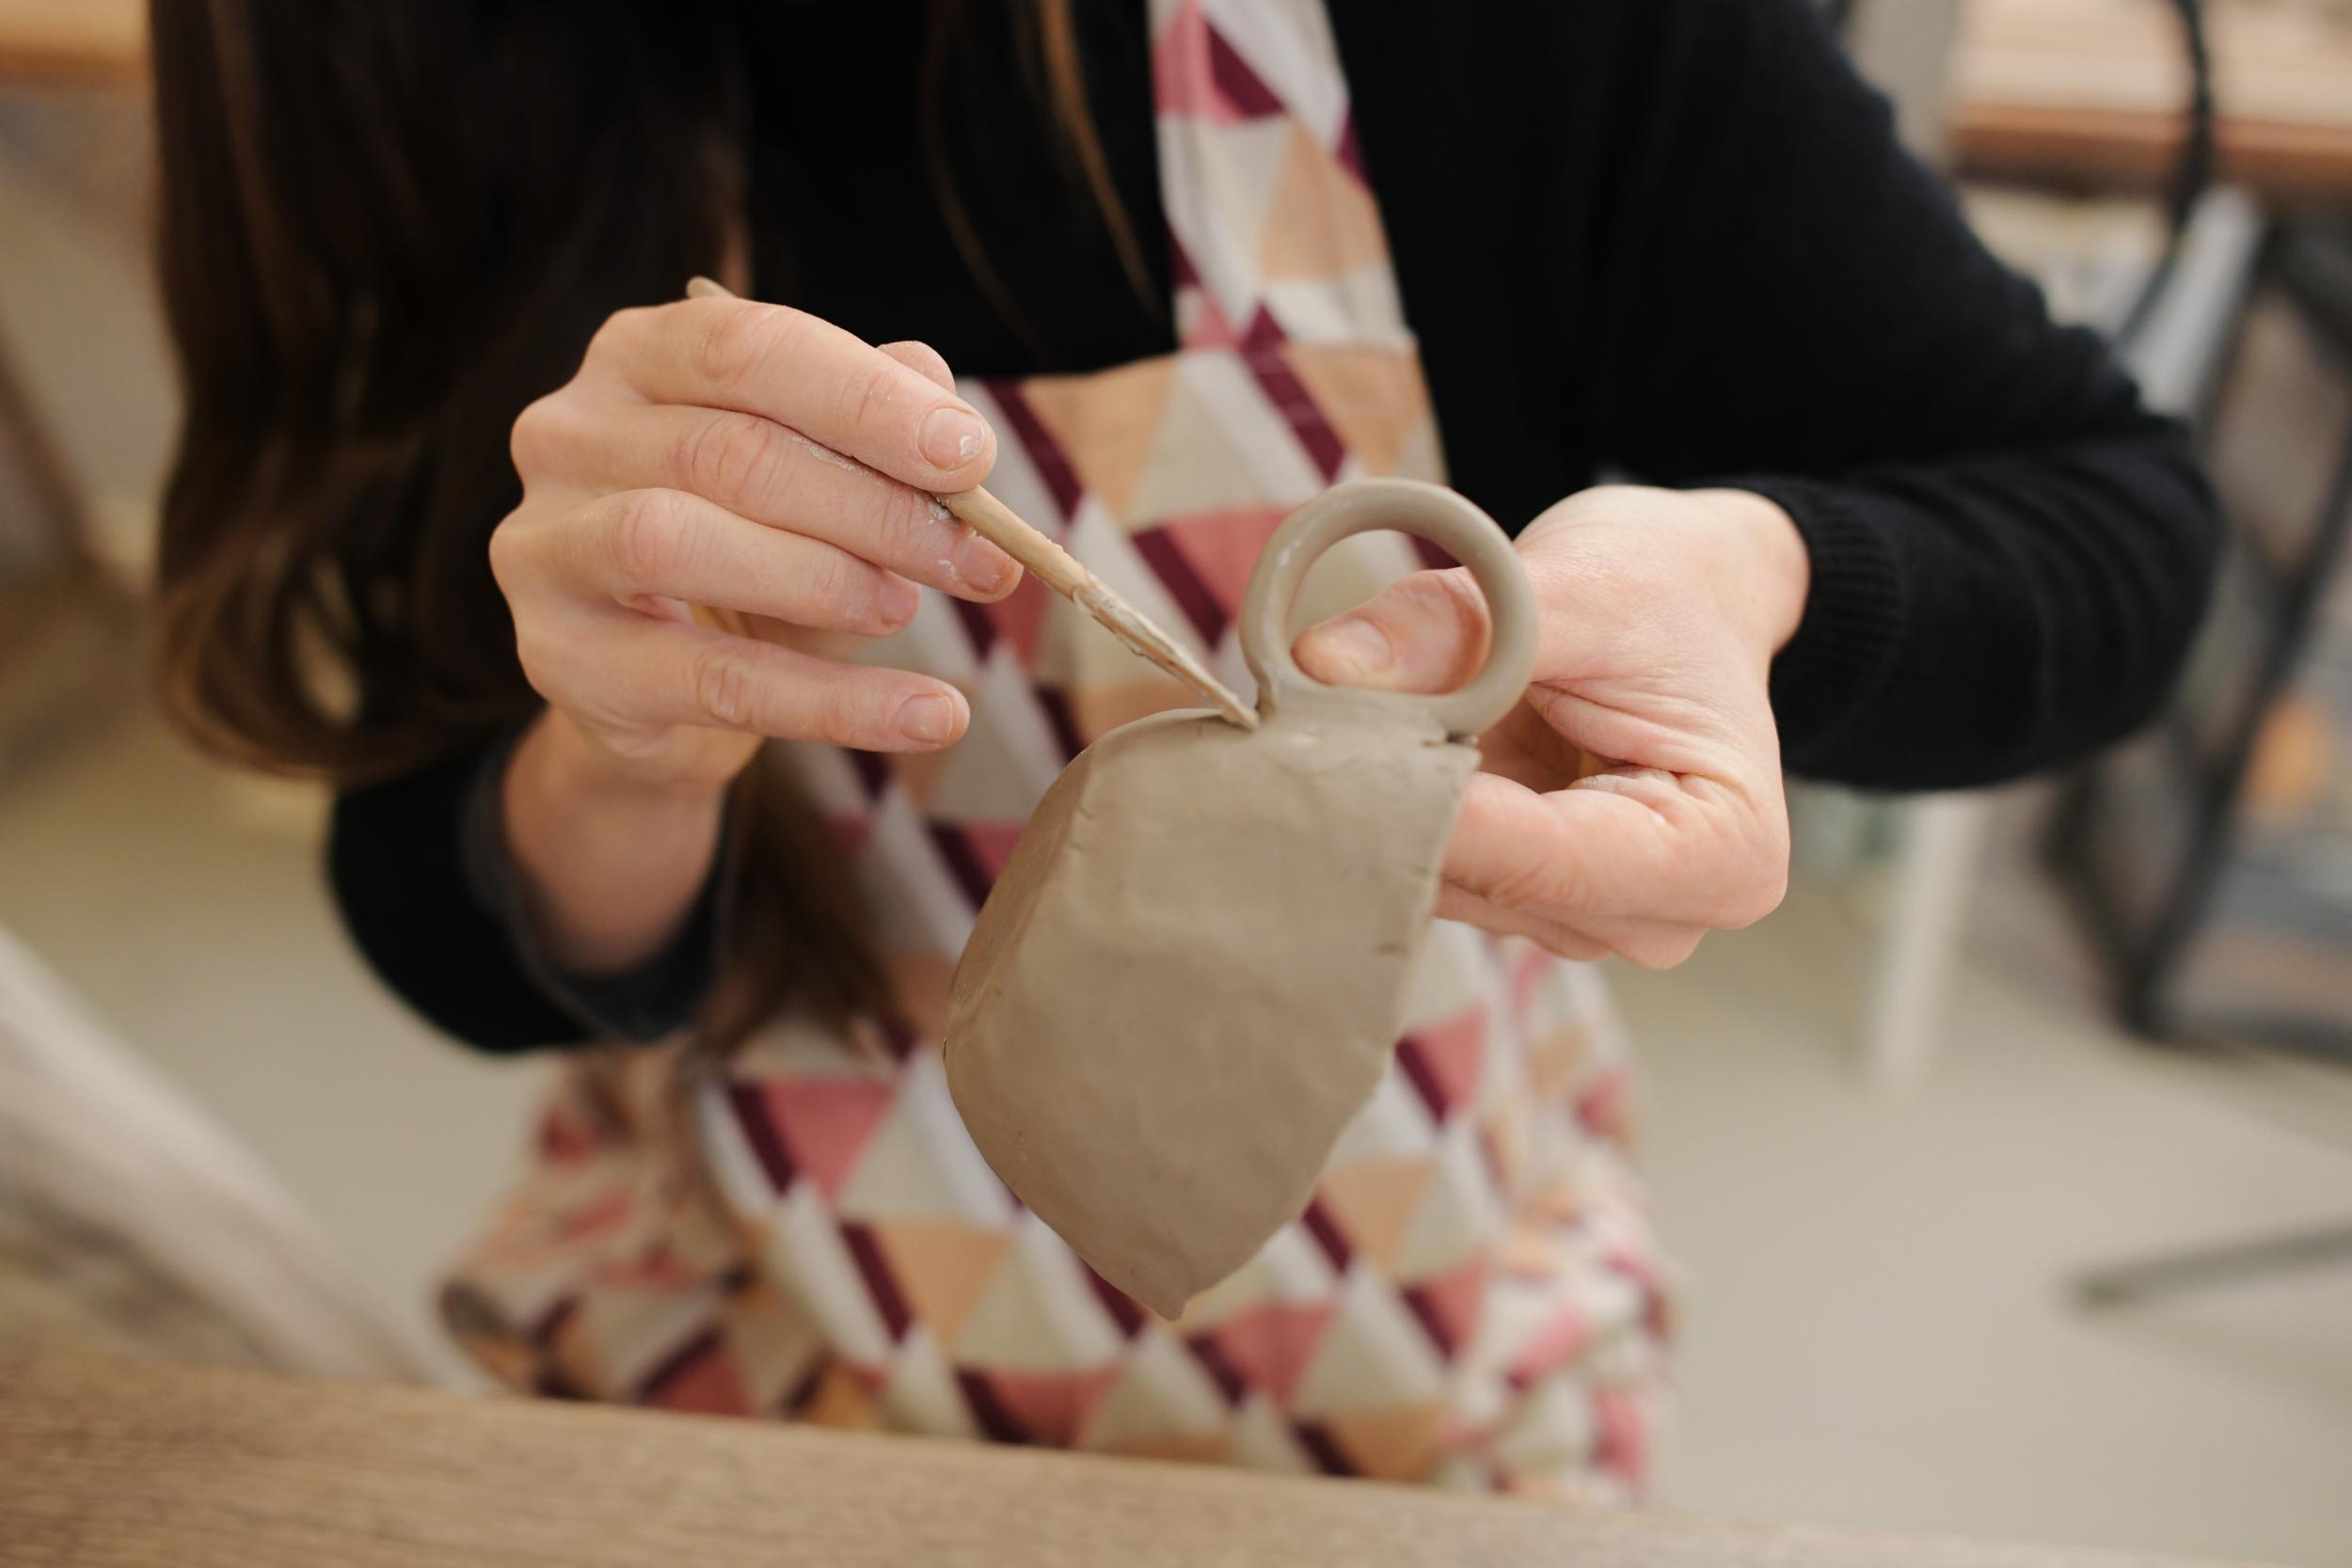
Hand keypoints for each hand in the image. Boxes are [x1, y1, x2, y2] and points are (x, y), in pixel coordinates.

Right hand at [489, 294, 1021, 799]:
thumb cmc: (750, 553)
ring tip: (907, 612)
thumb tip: (953, 433)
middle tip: (981, 558)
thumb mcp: (821, 482)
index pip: (749, 347)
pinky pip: (709, 680)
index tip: (970, 455)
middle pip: (727, 451)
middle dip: (875, 507)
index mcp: (640, 355)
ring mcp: (545, 543)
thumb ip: (879, 437)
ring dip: (826, 581)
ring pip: (679, 542)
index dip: (868, 399)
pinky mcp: (558, 656)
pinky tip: (930, 714)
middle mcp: (569, 432)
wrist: (658, 690)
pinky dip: (835, 702)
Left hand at [1295, 486, 1808, 966]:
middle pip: (1495, 886)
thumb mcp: (1573, 581)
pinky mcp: (1525, 898)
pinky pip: (1434, 870)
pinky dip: (1393, 814)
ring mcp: (1587, 917)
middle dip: (1399, 809)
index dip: (1437, 818)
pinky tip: (1369, 752)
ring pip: (1449, 886)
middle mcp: (1662, 916)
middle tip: (1303, 730)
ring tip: (1344, 723)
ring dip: (1387, 812)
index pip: (1551, 862)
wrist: (1689, 594)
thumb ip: (1449, 624)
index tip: (1333, 768)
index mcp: (1722, 852)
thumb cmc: (1663, 589)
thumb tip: (1322, 667)